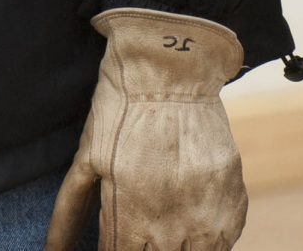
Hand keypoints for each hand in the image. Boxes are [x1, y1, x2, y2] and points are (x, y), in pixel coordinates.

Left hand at [44, 10, 245, 250]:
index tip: (119, 238)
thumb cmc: (122, 110)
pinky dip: (210, 241)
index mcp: (130, 217)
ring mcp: (207, 214)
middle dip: (149, 248)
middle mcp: (171, 223)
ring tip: (168, 230)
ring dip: (180, 249)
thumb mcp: (88, 158)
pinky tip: (194, 223)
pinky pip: (225, 243)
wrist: (173, 68)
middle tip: (144, 225)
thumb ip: (68, 213)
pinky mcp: (234, 199)